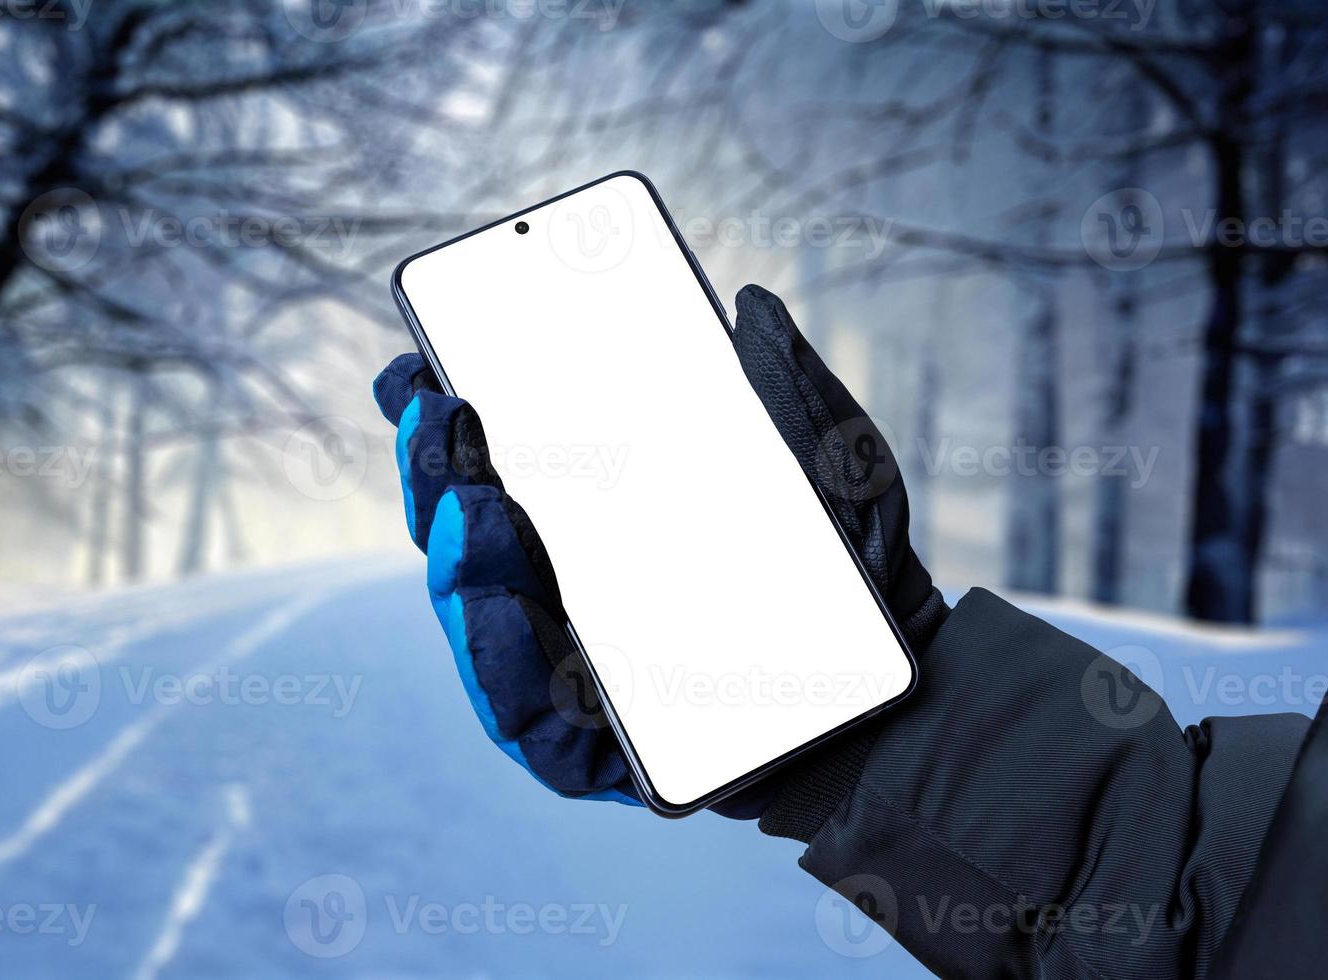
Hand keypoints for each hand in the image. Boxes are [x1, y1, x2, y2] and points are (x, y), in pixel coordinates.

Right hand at [372, 285, 941, 817]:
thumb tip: (750, 307)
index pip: (499, 472)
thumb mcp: (831, 471)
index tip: (420, 370)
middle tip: (442, 413)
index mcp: (599, 523)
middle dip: (440, 475)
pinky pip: (531, 719)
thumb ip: (790, 393)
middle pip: (471, 539)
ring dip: (461, 561)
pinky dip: (503, 665)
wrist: (907, 686)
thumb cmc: (850, 574)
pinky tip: (500, 613)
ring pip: (485, 622)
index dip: (446, 426)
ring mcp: (577, 671)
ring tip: (471, 505)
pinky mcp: (598, 753)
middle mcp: (570, 592)